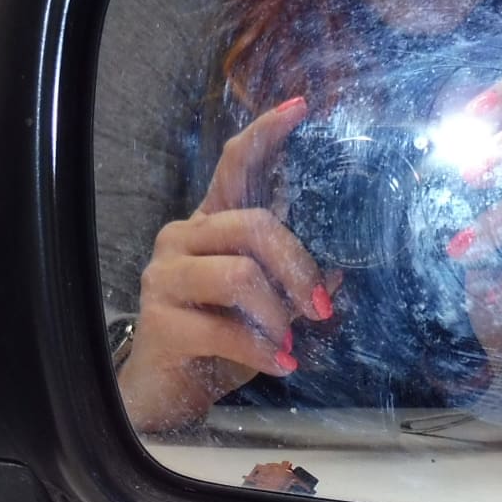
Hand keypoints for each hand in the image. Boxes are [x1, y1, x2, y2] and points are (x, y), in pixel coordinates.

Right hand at [117, 96, 335, 431]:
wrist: (167, 392)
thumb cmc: (219, 342)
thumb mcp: (266, 306)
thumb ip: (293, 279)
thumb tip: (341, 267)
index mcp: (211, 225)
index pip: (235, 165)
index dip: (265, 135)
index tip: (299, 109)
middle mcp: (183, 237)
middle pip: (253, 224)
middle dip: (299, 266)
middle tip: (321, 306)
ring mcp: (167, 276)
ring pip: (240, 273)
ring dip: (278, 313)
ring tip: (290, 342)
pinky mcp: (160, 321)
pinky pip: (223, 326)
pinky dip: (261, 349)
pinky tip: (280, 364)